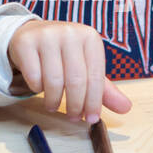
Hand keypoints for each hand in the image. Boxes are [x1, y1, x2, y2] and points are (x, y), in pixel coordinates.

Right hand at [7, 21, 132, 122]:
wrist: (33, 34)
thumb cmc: (64, 55)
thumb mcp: (86, 67)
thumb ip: (104, 89)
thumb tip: (126, 108)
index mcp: (90, 38)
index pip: (96, 77)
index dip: (94, 102)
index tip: (91, 119)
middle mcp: (70, 33)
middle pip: (76, 81)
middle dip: (75, 105)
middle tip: (72, 117)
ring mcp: (47, 35)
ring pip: (53, 81)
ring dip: (54, 101)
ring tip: (53, 105)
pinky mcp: (26, 42)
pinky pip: (34, 77)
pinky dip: (36, 88)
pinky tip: (39, 87)